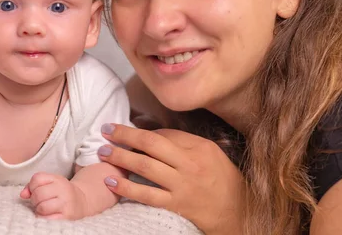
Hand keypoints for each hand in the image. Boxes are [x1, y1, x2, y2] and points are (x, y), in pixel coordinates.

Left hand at [20, 172, 86, 219]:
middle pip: (38, 194)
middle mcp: (63, 189)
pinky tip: (47, 215)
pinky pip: (47, 219)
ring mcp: (66, 203)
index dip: (32, 186)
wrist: (81, 201)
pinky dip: (43, 218)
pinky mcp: (67, 216)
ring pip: (42, 207)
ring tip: (43, 209)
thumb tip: (22, 195)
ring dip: (39, 210)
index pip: (36, 179)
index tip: (37, 190)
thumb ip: (32, 186)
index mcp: (57, 179)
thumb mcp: (49, 183)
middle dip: (34, 200)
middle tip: (40, 202)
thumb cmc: (60, 192)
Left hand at [98, 124, 244, 234]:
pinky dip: (127, 188)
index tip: (119, 129)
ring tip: (103, 153)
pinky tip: (112, 182)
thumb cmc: (221, 178)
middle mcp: (190, 164)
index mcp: (198, 147)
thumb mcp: (209, 153)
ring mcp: (182, 185)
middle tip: (105, 132)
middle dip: (124, 136)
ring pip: (146, 167)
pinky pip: (147, 195)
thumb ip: (183, 142)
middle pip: (151, 144)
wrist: (238, 211)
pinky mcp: (176, 205)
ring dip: (121, 158)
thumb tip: (151, 133)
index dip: (138, 130)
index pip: (163, 133)